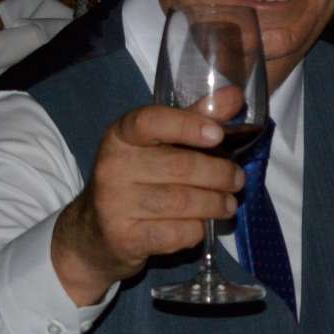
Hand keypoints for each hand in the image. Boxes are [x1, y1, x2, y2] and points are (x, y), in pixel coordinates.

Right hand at [49, 101, 246, 305]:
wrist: (95, 232)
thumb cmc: (136, 181)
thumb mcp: (157, 145)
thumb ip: (194, 119)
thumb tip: (234, 96)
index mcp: (121, 135)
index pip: (151, 121)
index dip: (188, 125)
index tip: (218, 134)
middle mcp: (113, 166)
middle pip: (180, 167)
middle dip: (219, 174)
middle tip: (237, 180)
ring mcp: (114, 203)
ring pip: (182, 202)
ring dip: (215, 204)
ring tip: (228, 204)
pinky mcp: (123, 237)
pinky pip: (176, 233)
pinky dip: (197, 229)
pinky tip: (201, 225)